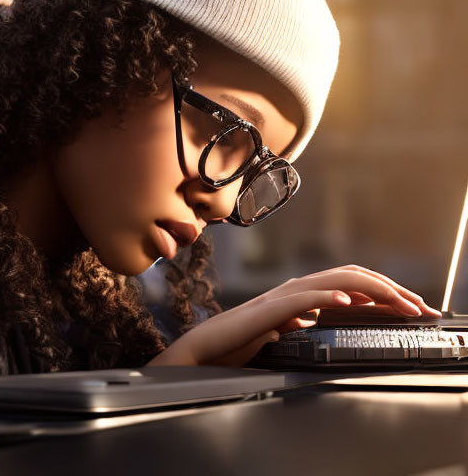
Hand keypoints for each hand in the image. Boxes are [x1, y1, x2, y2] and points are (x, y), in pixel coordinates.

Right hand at [146, 264, 441, 367]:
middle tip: (420, 306)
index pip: (349, 284)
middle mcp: (294, 290)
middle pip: (351, 276)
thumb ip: (299, 322)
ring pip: (334, 281)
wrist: (204, 349)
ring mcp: (282, 297)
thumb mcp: (280, 334)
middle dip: (391, 289)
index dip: (383, 292)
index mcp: (300, 296)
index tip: (411, 308)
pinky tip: (347, 302)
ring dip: (372, 290)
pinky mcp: (269, 310)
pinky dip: (327, 297)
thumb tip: (317, 319)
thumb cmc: (237, 344)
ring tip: (400, 302)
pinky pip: (303, 299)